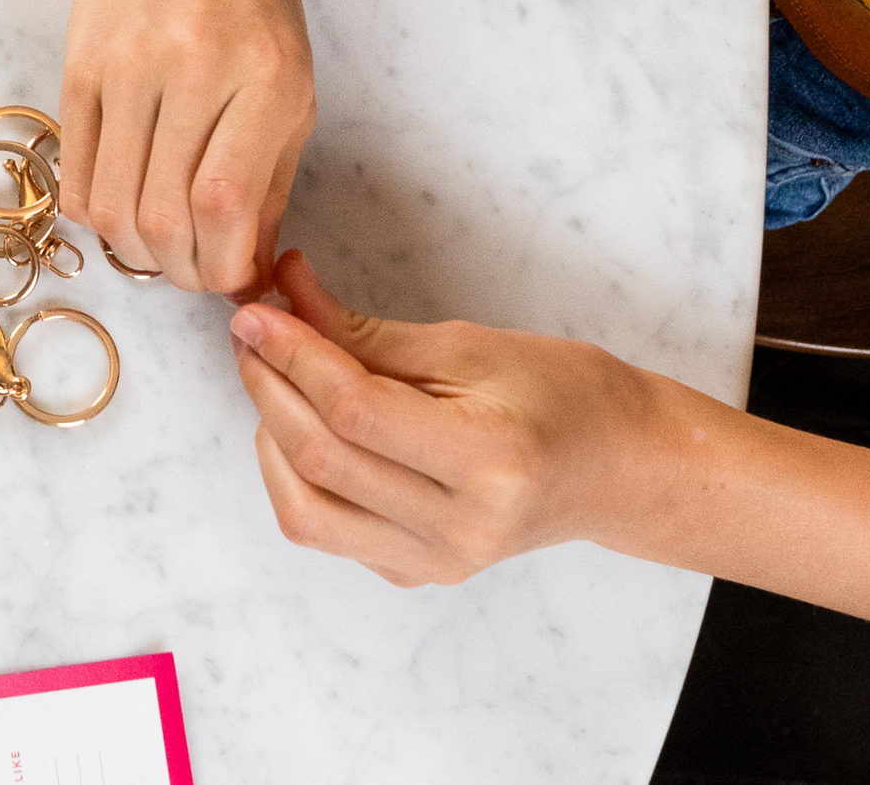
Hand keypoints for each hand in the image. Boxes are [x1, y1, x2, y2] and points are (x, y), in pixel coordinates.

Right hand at [59, 0, 315, 295]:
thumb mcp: (292, 85)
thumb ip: (272, 180)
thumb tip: (244, 266)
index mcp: (262, 77)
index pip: (226, 205)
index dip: (223, 265)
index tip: (231, 274)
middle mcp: (192, 69)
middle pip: (163, 218)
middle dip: (180, 271)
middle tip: (194, 267)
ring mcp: (127, 64)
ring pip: (112, 205)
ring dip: (134, 251)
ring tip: (157, 244)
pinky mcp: (79, 64)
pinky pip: (75, 170)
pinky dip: (94, 213)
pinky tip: (120, 209)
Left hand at [230, 252, 683, 584]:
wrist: (617, 466)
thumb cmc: (560, 392)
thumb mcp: (467, 343)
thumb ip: (365, 331)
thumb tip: (284, 295)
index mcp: (488, 462)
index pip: (355, 409)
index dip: (293, 354)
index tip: (257, 310)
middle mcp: (460, 530)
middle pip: (322, 458)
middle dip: (269, 385)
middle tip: (252, 331)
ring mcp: (437, 564)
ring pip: (306, 510)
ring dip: (270, 434)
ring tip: (273, 376)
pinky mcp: (416, 575)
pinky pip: (327, 530)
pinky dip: (295, 474)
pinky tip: (302, 423)